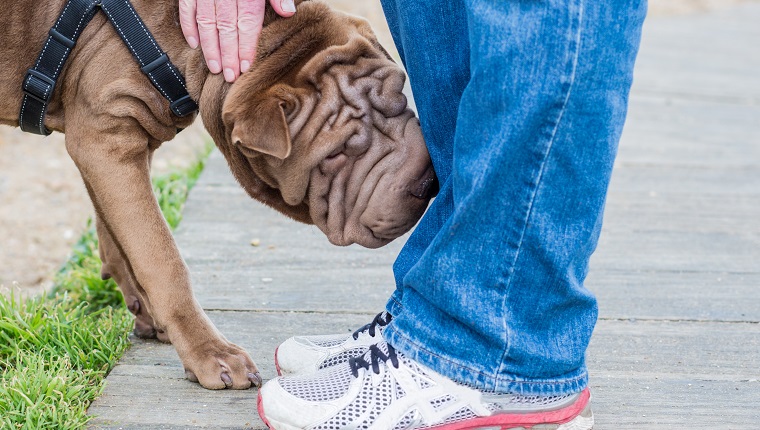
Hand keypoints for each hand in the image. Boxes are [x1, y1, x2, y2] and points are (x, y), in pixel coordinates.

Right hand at [180, 0, 295, 82]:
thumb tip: (288, 13)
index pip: (247, 23)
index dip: (246, 46)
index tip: (245, 67)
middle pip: (227, 27)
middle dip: (228, 54)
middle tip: (230, 76)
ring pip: (206, 21)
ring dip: (209, 46)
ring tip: (215, 67)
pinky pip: (187, 8)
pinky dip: (189, 26)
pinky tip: (194, 44)